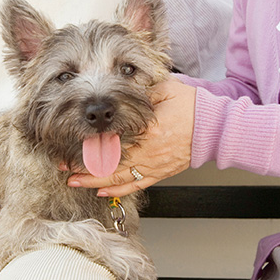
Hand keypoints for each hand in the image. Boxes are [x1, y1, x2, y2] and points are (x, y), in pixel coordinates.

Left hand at [67, 78, 195, 196]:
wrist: (216, 127)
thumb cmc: (193, 106)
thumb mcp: (166, 89)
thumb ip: (141, 90)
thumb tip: (118, 90)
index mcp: (149, 130)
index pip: (114, 139)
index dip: (91, 144)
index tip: (73, 143)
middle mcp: (149, 152)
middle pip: (110, 163)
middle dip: (84, 166)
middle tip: (64, 166)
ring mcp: (154, 165)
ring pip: (119, 178)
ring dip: (94, 181)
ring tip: (74, 181)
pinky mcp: (160, 172)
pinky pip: (135, 185)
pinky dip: (116, 189)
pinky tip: (100, 190)